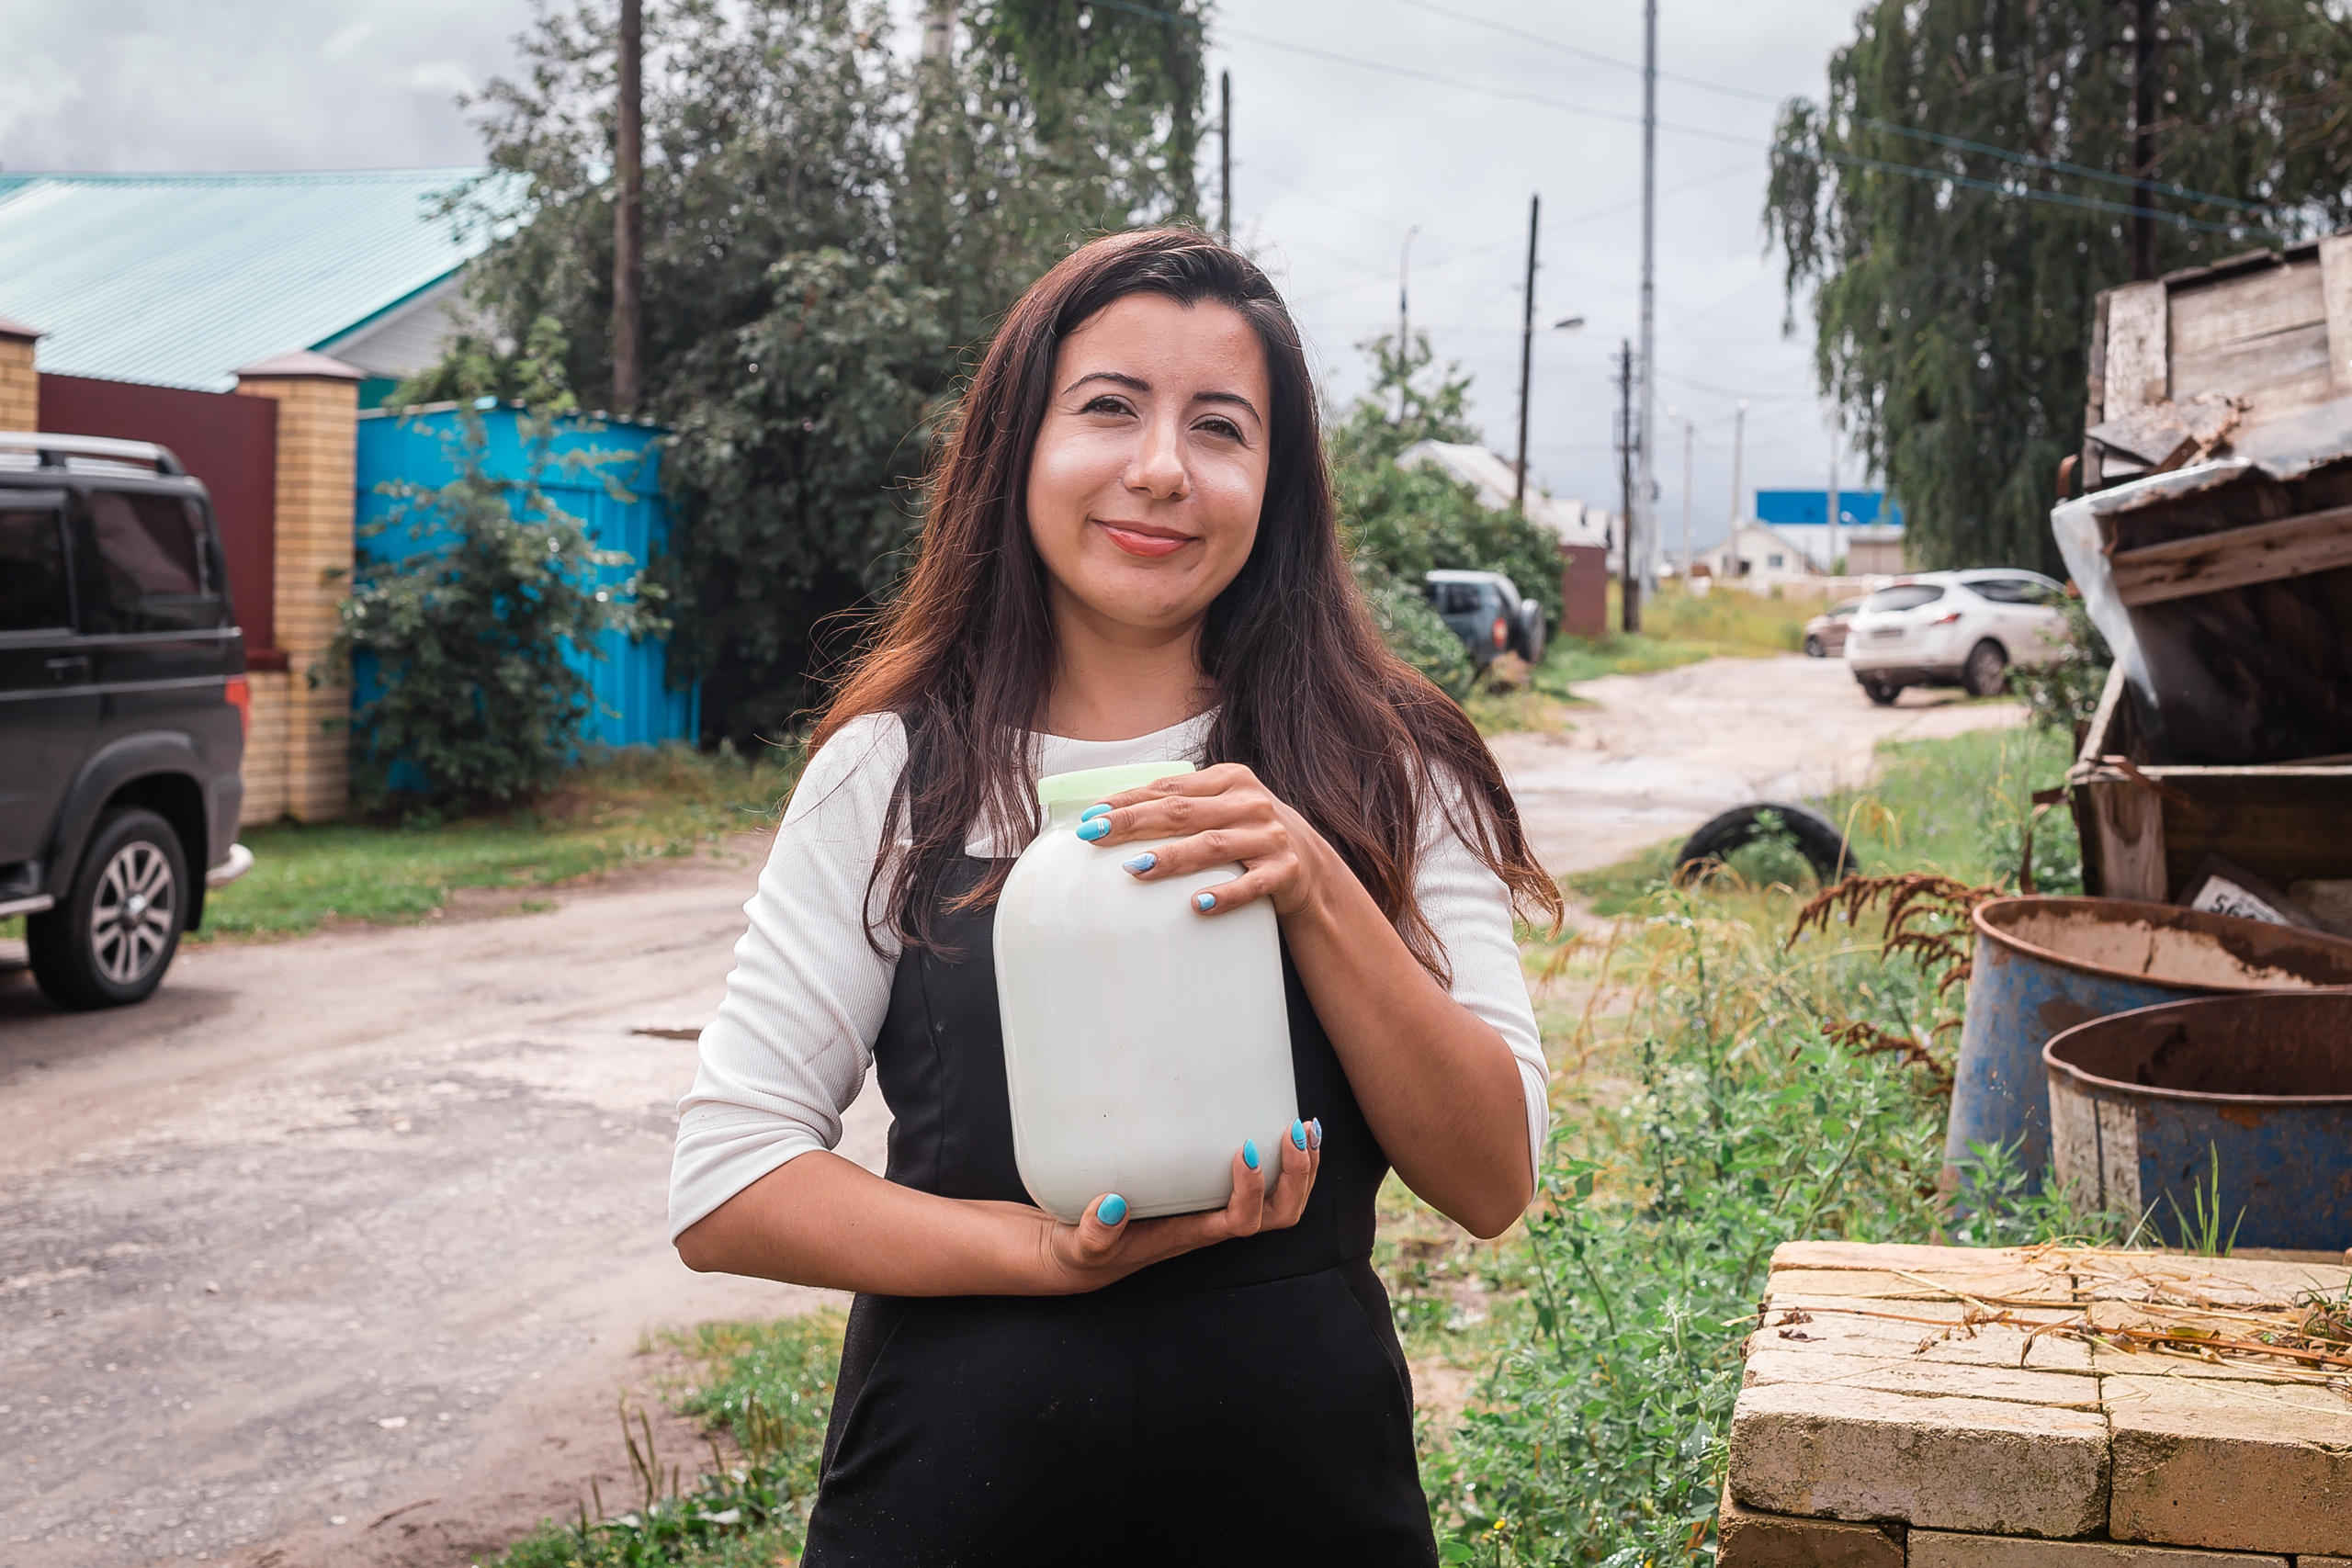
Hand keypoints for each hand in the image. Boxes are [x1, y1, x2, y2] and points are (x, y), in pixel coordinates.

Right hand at [1030, 1118, 1321, 1292]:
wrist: (1088, 1258)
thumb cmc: (1086, 1250)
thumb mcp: (1081, 1246)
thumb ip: (1094, 1232)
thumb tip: (1113, 1205)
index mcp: (1190, 1235)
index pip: (1240, 1222)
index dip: (1252, 1190)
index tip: (1243, 1150)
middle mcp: (1214, 1226)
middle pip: (1278, 1214)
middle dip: (1296, 1176)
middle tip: (1294, 1131)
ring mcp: (1218, 1212)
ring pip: (1281, 1202)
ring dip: (1302, 1167)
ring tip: (1306, 1127)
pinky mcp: (1213, 1196)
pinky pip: (1266, 1187)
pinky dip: (1285, 1160)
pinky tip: (1282, 1129)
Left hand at [1079, 763, 1340, 921]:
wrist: (1313, 868)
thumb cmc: (1249, 835)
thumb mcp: (1222, 809)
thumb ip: (1181, 805)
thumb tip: (1110, 814)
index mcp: (1230, 780)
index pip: (1168, 788)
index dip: (1128, 800)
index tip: (1091, 815)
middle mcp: (1250, 804)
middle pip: (1182, 813)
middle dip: (1134, 822)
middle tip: (1095, 834)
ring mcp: (1268, 837)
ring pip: (1211, 846)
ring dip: (1171, 857)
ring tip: (1134, 868)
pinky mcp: (1284, 872)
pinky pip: (1251, 885)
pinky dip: (1225, 895)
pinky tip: (1199, 904)